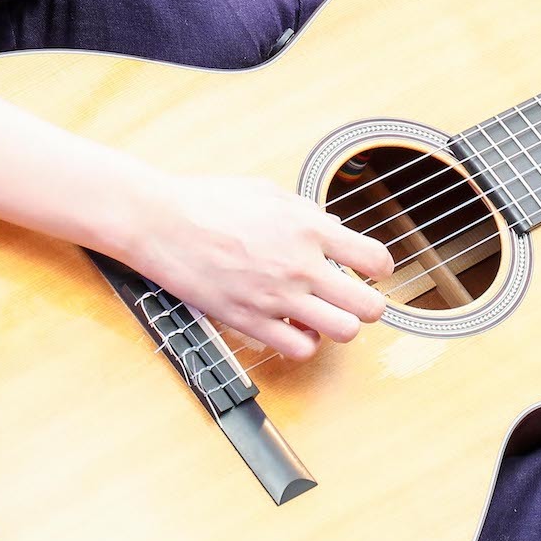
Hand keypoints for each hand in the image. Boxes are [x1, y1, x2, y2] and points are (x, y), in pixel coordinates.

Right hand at [125, 173, 394, 362]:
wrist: (160, 222)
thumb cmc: (207, 200)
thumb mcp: (266, 191)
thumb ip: (306, 211)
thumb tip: (334, 229)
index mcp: (307, 228)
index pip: (375, 259)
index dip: (379, 269)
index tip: (369, 271)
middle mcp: (299, 265)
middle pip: (369, 307)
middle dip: (368, 305)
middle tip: (353, 300)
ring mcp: (276, 297)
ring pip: (342, 333)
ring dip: (339, 327)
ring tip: (325, 316)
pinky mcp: (250, 321)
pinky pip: (299, 350)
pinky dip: (304, 343)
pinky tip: (293, 328)